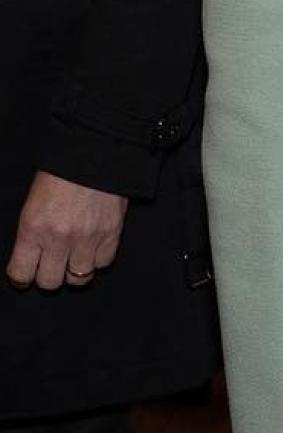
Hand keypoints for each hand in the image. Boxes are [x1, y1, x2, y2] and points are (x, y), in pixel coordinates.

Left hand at [5, 172, 126, 291]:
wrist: (95, 151)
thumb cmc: (60, 173)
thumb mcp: (33, 203)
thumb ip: (32, 233)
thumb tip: (34, 256)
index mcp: (33, 229)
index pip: (21, 274)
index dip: (22, 277)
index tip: (27, 273)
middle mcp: (59, 238)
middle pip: (50, 281)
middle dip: (49, 276)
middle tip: (53, 264)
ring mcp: (87, 237)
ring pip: (78, 278)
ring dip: (75, 271)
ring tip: (76, 258)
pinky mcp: (112, 232)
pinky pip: (104, 262)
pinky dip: (98, 258)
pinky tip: (94, 247)